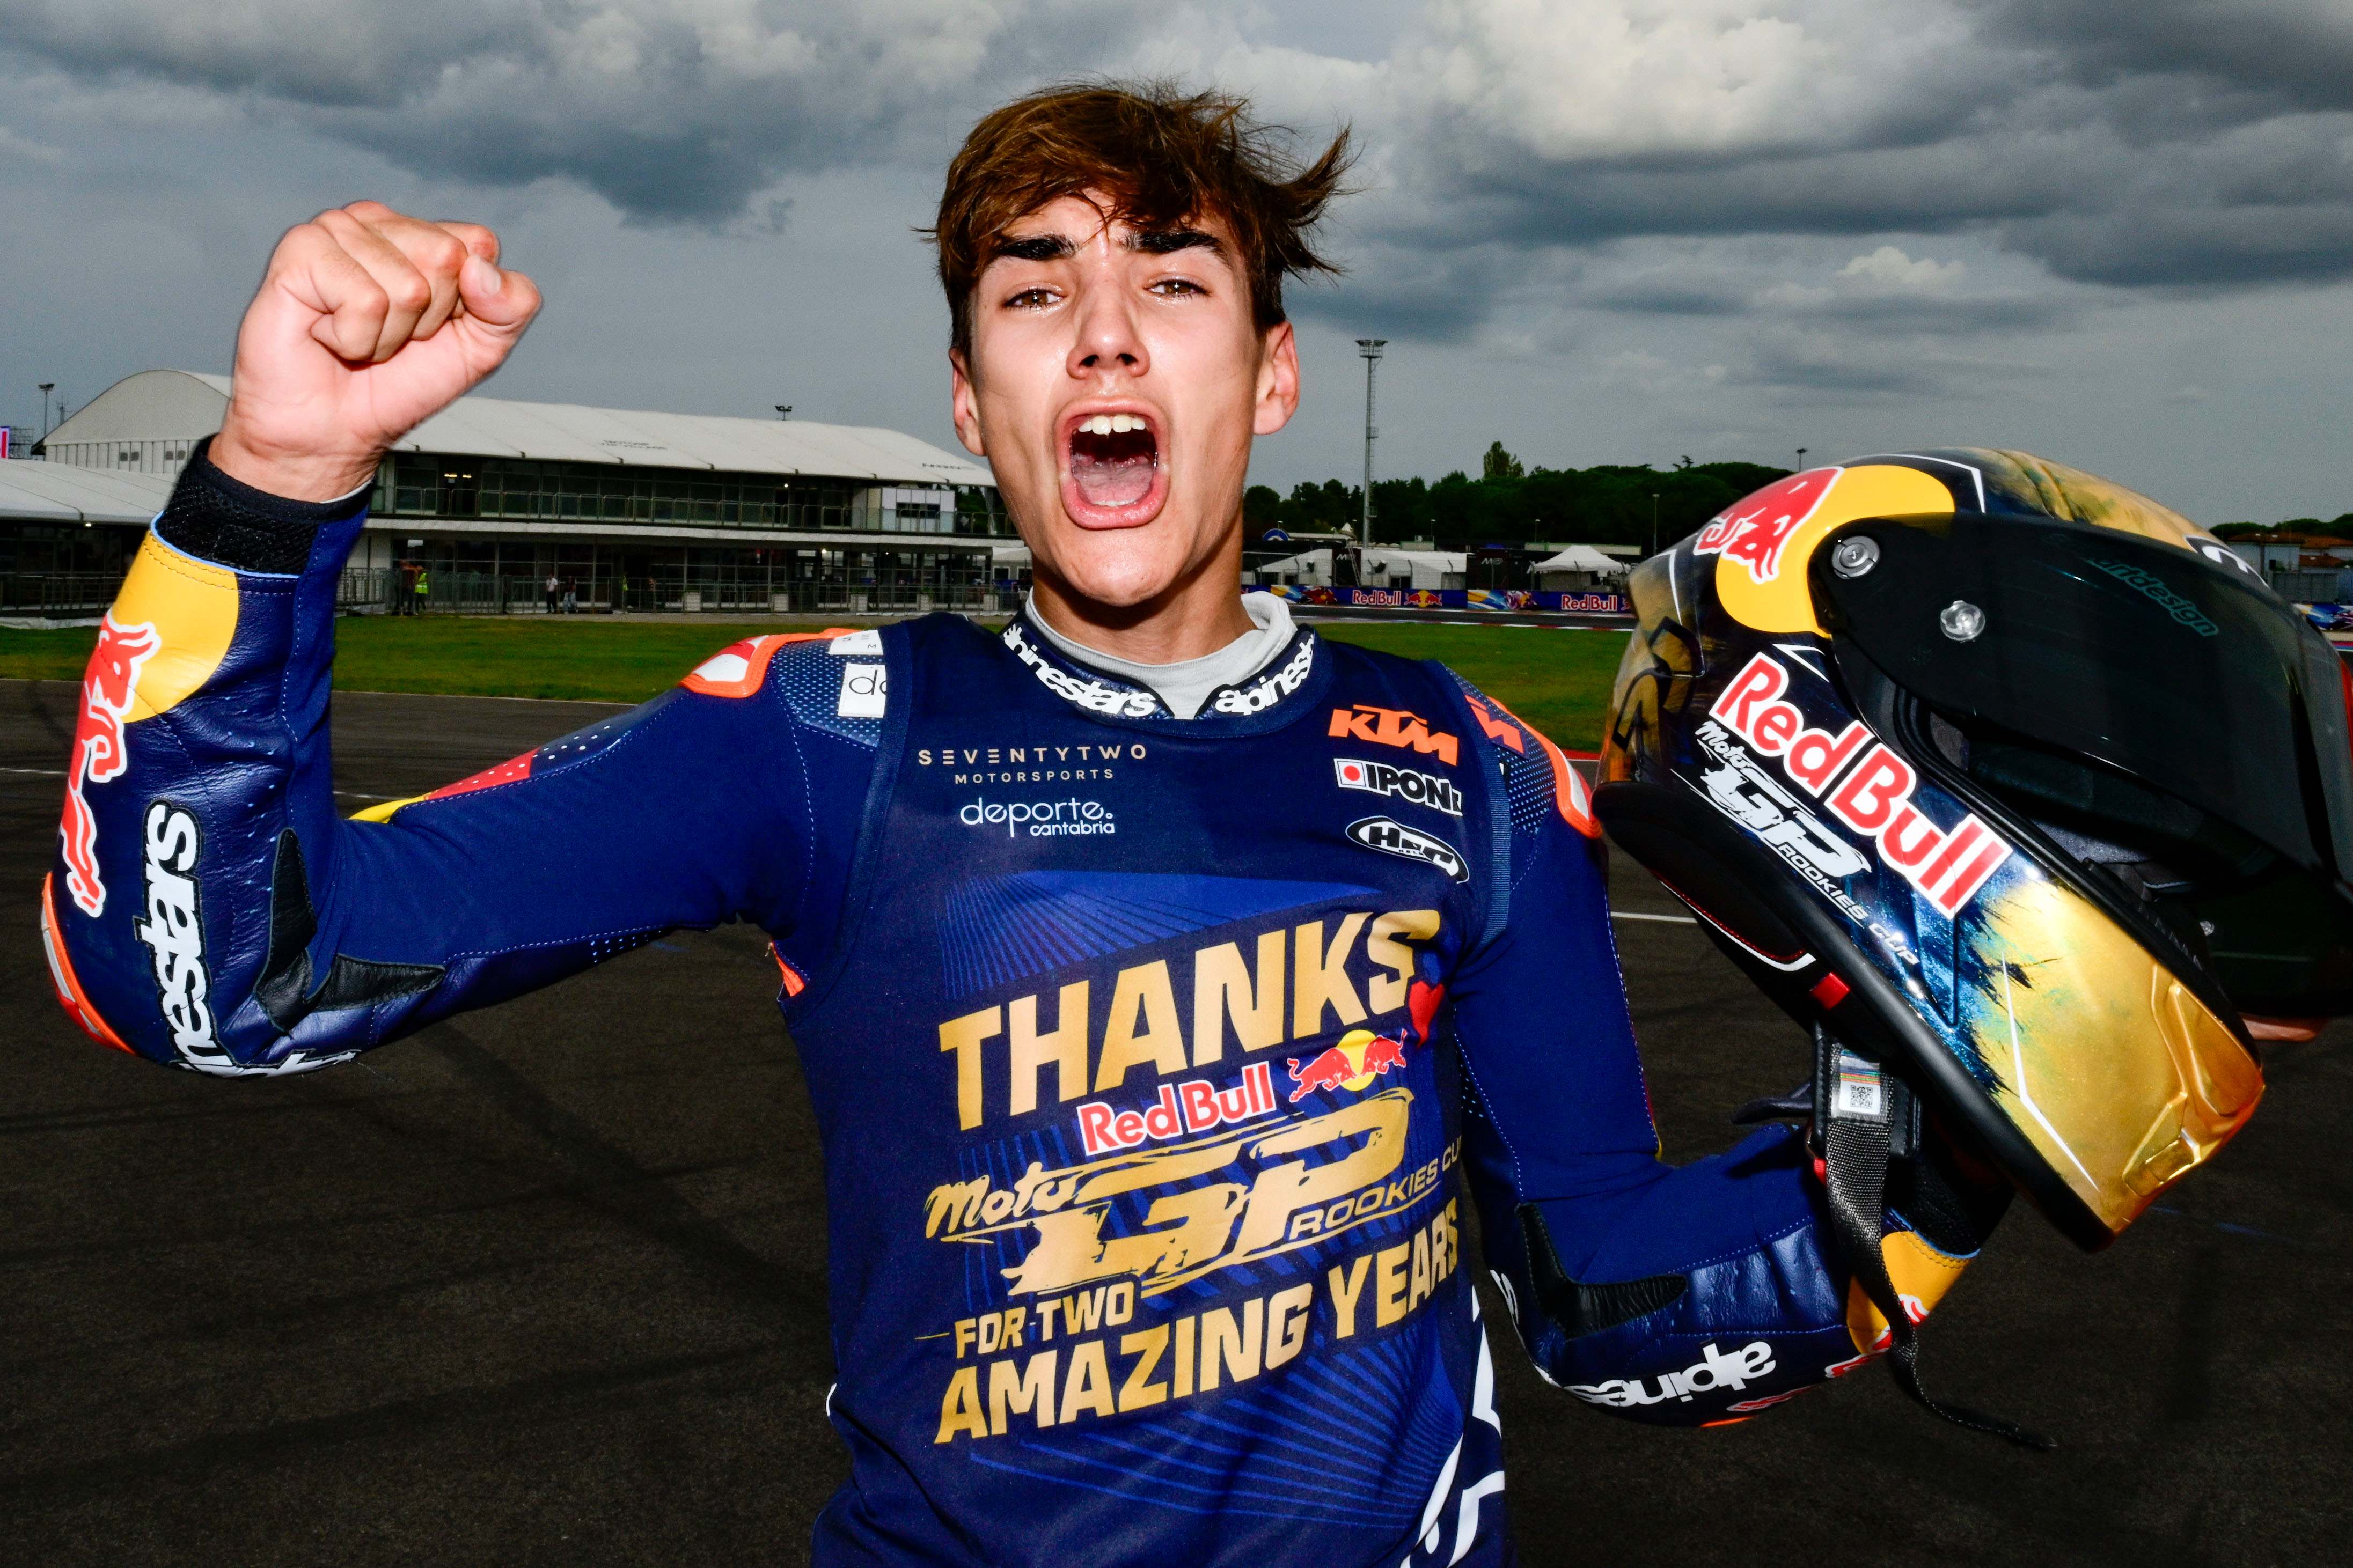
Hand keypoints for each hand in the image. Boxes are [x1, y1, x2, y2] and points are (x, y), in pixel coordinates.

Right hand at [211, 201, 540, 500]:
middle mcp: (378, 222)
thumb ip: (513, 305)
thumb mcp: (481, 348)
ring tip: (356, 339)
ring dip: (386, 335)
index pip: (478, 244)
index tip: (431, 328)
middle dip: (426, 319)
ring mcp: (336, 230)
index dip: (467, 303)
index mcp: (421, 232)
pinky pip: (365, 301)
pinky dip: (354, 338)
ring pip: (408, 286)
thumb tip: (480, 270)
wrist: (334, 431)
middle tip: (388, 336)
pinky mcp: (301, 251)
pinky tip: (327, 335)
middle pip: (447, 258)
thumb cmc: (399, 384)